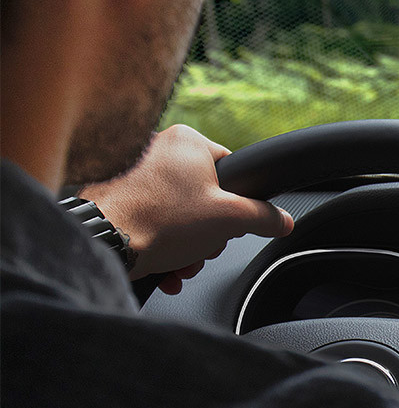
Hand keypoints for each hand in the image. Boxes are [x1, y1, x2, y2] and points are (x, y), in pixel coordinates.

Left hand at [81, 124, 293, 293]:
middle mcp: (156, 148)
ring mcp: (131, 171)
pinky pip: (152, 220)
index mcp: (187, 141)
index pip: (231, 171)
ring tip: (182, 262)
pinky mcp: (115, 196)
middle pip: (204, 197)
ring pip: (177, 214)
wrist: (105, 242)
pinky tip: (165, 266)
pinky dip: (162, 246)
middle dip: (208, 234)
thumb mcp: (231, 220)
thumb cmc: (161, 221)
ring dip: (188, 246)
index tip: (230, 224)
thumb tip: (283, 221)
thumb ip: (265, 218)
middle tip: (204, 247)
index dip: (237, 204)